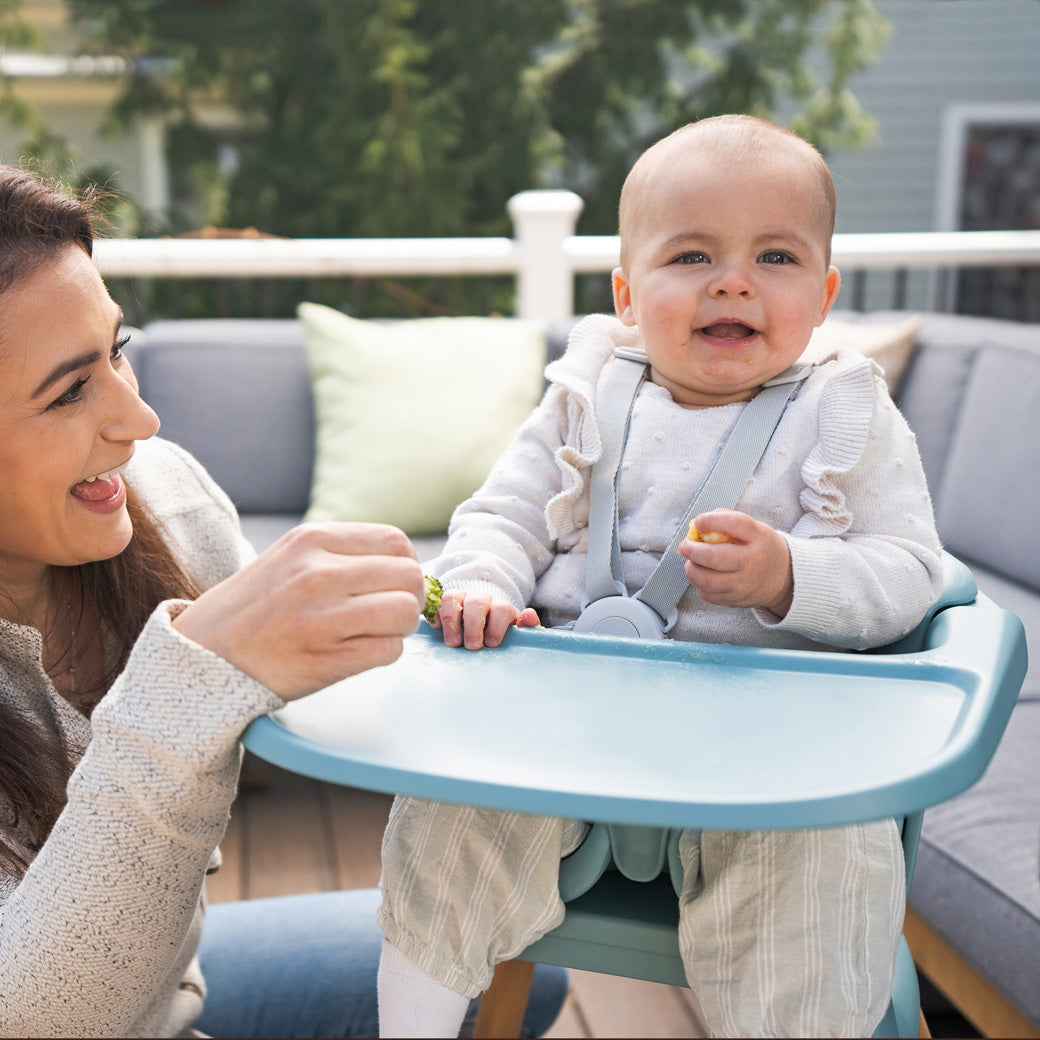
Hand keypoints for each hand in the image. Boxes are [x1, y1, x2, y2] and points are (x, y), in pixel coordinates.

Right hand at [173, 522, 424, 699]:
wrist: (201, 657)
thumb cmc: (252, 609)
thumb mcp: (290, 558)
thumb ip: (342, 554)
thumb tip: (403, 566)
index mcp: (312, 539)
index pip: (397, 542)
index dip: (404, 567)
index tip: (392, 585)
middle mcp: (319, 572)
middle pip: (410, 576)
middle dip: (409, 598)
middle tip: (389, 613)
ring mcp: (323, 617)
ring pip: (405, 612)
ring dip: (399, 627)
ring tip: (373, 633)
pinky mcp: (327, 659)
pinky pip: (389, 650)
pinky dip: (383, 653)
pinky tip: (356, 652)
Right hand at [430, 589, 539, 648]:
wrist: (484, 615)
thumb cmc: (500, 628)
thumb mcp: (515, 628)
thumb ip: (526, 625)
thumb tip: (530, 615)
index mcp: (500, 605)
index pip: (500, 608)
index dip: (496, 626)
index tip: (492, 643)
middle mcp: (480, 598)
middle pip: (476, 603)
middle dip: (473, 625)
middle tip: (472, 646)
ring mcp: (460, 598)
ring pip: (453, 598)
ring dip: (451, 620)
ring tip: (453, 643)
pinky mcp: (444, 603)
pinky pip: (436, 602)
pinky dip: (435, 614)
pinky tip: (437, 629)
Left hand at [677, 509, 793, 617]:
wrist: (783, 579)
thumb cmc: (760, 548)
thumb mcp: (755, 529)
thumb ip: (727, 521)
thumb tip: (698, 524)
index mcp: (759, 538)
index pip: (735, 524)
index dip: (712, 521)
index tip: (699, 522)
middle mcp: (753, 562)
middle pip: (716, 557)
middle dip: (693, 550)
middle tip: (685, 546)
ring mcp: (744, 585)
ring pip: (707, 581)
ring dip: (692, 569)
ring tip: (692, 562)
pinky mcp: (735, 601)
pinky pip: (708, 594)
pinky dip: (700, 584)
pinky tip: (704, 576)